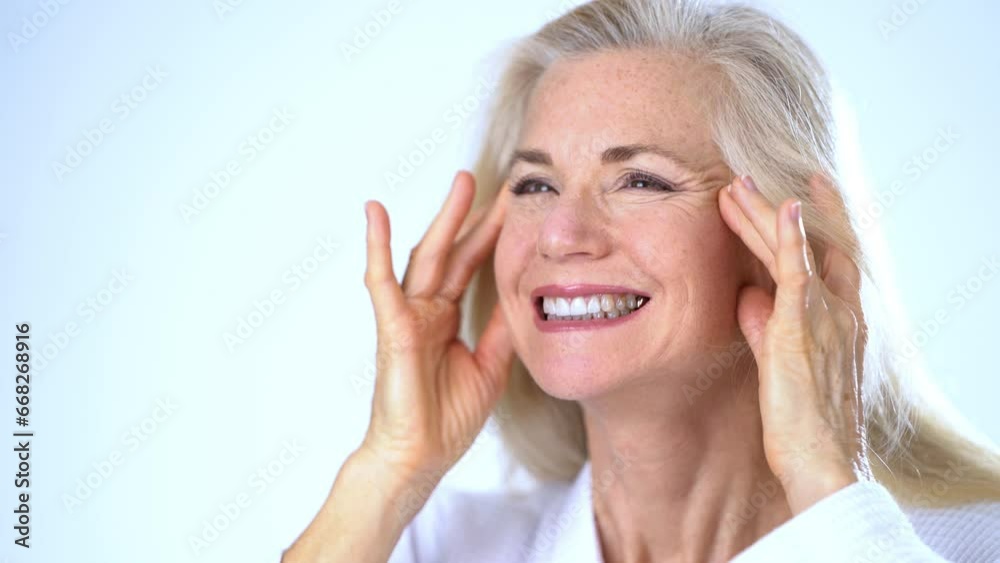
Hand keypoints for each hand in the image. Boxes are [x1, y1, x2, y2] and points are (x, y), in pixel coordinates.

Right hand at [361, 170, 512, 489]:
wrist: (419, 457)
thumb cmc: (446, 418)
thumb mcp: (490, 366)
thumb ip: (502, 331)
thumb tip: (526, 299)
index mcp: (446, 318)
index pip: (472, 266)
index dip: (493, 237)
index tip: (517, 207)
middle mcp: (426, 310)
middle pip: (453, 252)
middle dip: (476, 216)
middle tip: (502, 183)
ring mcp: (408, 315)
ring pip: (426, 256)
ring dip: (443, 219)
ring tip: (463, 183)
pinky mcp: (392, 327)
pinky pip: (382, 282)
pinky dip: (377, 246)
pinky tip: (376, 213)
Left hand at [718, 174, 872, 513]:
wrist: (821, 463)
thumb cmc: (802, 422)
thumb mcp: (779, 362)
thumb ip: (763, 326)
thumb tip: (747, 296)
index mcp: (840, 321)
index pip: (829, 258)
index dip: (814, 222)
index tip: (798, 190)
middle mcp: (841, 311)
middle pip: (809, 244)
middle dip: (776, 209)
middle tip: (747, 178)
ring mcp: (826, 316)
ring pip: (793, 250)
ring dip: (764, 212)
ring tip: (735, 184)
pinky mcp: (803, 328)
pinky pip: (798, 271)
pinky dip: (790, 236)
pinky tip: (783, 206)